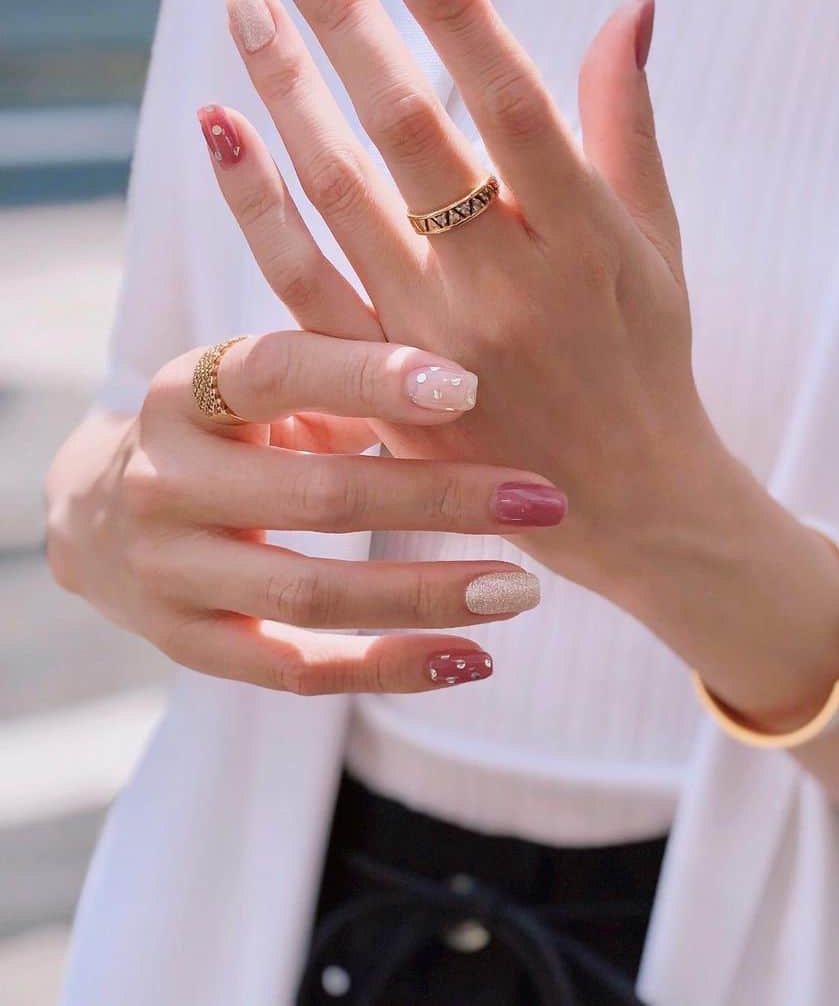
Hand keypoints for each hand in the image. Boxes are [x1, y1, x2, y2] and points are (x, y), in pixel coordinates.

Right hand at [44, 328, 562, 694]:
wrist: (96, 511)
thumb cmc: (224, 427)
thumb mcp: (258, 381)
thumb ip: (343, 371)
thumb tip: (476, 371)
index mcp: (188, 390)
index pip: (278, 373)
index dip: (371, 378)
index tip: (468, 387)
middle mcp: (168, 480)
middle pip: (317, 496)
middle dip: (441, 497)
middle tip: (541, 499)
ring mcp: (170, 572)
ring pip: (312, 594)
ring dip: (428, 594)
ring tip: (522, 589)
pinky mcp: (188, 645)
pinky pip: (298, 669)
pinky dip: (390, 668)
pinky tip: (472, 658)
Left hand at [205, 0, 739, 599]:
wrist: (625, 501)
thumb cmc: (647, 355)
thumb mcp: (658, 241)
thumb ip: (629, 123)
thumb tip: (630, 3)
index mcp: (588, 241)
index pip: (515, 103)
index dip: (456, 9)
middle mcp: (509, 287)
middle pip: (412, 135)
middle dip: (346, 23)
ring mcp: (435, 339)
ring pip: (343, 195)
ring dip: (287, 91)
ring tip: (245, 3)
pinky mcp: (382, 382)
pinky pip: (302, 282)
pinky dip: (256, 203)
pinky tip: (220, 125)